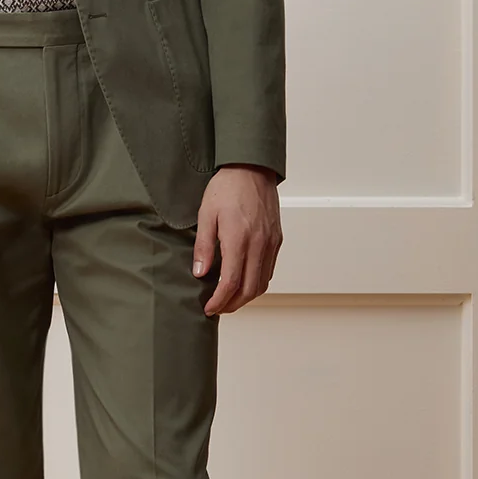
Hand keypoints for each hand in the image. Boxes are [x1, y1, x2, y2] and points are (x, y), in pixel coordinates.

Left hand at [192, 164, 281, 314]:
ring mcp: (271, 243)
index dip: (219, 301)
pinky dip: (256, 283)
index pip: (230, 282)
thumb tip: (200, 274)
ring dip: (246, 297)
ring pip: (262, 283)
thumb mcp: (206, 215)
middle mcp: (259, 244)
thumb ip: (204, 247)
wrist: (251, 169)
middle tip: (217, 309)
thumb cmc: (226, 188)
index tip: (209, 308)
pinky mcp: (277, 240)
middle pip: (249, 289)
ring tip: (229, 299)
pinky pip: (269, 270)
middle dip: (232, 305)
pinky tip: (243, 282)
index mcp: (239, 239)